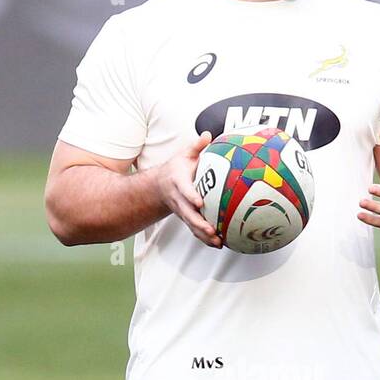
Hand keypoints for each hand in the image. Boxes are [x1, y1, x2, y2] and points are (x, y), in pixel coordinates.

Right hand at [154, 132, 221, 246]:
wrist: (160, 185)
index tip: (199, 202)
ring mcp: (182, 211)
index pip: (184, 190)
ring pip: (192, 226)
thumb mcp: (184, 155)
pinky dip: (205, 239)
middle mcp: (179, 200)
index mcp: (178, 183)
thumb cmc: (177, 168)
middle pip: (188, 214)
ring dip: (204, 236)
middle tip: (211, 230)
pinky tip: (219, 244)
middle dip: (199, 224)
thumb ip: (196, 147)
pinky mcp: (187, 219)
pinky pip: (195, 231)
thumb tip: (208, 135)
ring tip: (218, 243)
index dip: (191, 196)